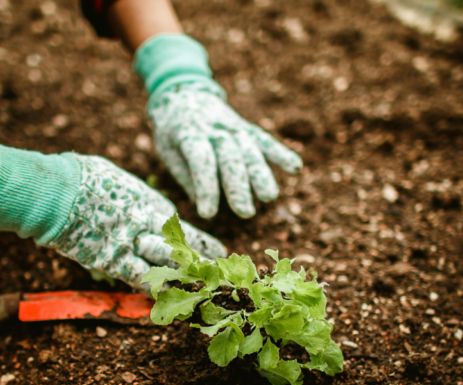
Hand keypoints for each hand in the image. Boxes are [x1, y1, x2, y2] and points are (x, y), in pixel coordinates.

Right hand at [0, 144, 226, 288]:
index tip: (217, 251)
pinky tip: (166, 302)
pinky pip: (139, 279)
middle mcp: (148, 224)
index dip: (200, 242)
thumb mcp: (115, 180)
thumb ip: (130, 196)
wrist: (59, 190)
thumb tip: (132, 198)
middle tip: (220, 276)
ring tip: (203, 291)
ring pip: (168, 266)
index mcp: (150, 202)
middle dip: (202, 263)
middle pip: (182, 248)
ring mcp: (133, 244)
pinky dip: (153, 291)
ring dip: (185, 280)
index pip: (181, 228)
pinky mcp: (113, 261)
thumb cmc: (82, 176)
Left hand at [134, 34, 301, 218]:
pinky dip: (280, 152)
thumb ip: (185, 174)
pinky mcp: (246, 128)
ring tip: (269, 197)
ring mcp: (233, 126)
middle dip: (238, 185)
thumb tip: (202, 202)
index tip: (208, 213)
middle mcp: (214, 128)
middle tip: (245, 212)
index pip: (200, 160)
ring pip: (250, 150)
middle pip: (230, 157)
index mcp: (188, 133)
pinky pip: (264, 140)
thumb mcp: (166, 149)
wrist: (183, 92)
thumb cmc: (171, 130)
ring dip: (261, 174)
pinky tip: (295, 168)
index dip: (205, 187)